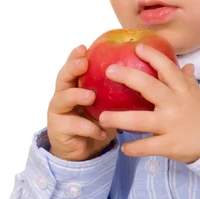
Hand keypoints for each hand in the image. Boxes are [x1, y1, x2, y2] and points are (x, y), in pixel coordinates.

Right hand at [47, 45, 116, 160]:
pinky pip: (74, 127)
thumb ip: (114, 89)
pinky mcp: (59, 131)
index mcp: (74, 85)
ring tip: (91, 96)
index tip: (84, 47)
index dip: (76, 56)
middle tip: (84, 64)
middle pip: (62, 78)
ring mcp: (58, 113)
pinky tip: (101, 131)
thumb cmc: (97, 121)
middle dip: (72, 69)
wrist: (84, 151)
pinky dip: (89, 128)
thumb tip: (141, 72)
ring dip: (77, 96)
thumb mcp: (106, 103)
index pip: (73, 66)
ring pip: (63, 100)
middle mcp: (62, 95)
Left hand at [99, 43, 199, 162]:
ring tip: (103, 117)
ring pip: (141, 120)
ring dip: (120, 118)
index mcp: (182, 89)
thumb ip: (188, 80)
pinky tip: (123, 147)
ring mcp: (171, 125)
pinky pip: (148, 146)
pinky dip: (134, 148)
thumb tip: (187, 65)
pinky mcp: (170, 145)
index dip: (152, 55)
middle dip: (128, 77)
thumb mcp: (198, 94)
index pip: (166, 67)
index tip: (137, 47)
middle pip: (149, 87)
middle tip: (109, 71)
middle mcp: (175, 103)